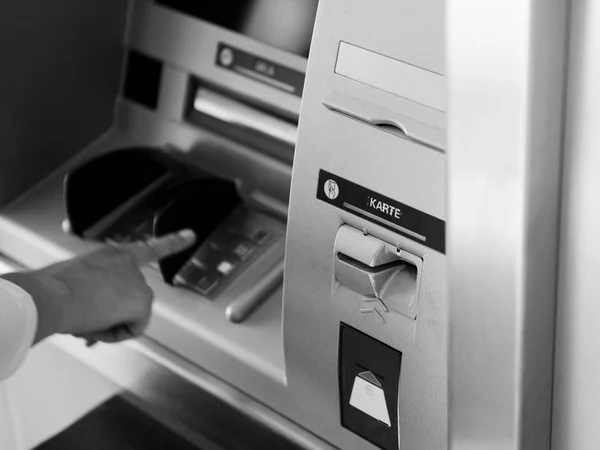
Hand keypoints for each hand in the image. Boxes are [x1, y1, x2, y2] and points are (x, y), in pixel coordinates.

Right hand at [1, 229, 195, 343]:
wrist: (49, 296)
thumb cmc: (51, 290)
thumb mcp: (75, 282)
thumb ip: (94, 292)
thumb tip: (92, 321)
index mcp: (113, 255)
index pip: (148, 248)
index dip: (173, 242)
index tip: (190, 235)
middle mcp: (130, 264)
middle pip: (130, 300)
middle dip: (111, 314)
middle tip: (83, 315)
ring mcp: (138, 282)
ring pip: (130, 316)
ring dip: (110, 324)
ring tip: (85, 316)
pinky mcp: (143, 300)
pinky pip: (134, 329)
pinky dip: (116, 334)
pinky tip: (97, 323)